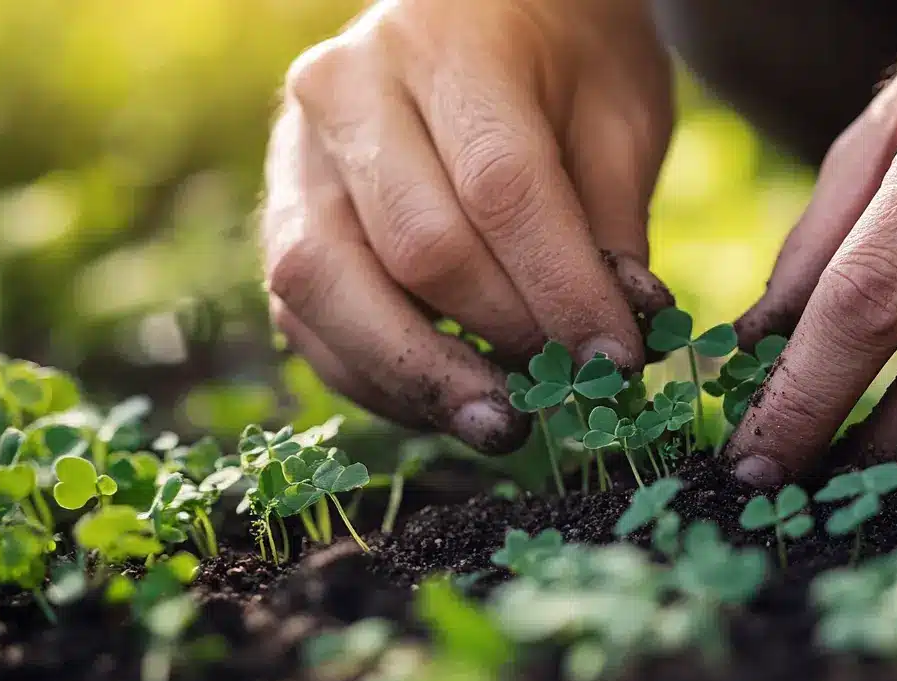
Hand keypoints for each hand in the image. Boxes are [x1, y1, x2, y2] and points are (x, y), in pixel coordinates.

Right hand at [261, 0, 672, 451]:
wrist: (480, 14)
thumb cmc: (565, 63)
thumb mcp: (617, 117)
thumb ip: (609, 227)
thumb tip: (606, 350)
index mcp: (446, 45)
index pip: (501, 188)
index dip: (561, 288)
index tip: (615, 358)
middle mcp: (349, 89)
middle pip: (418, 248)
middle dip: (502, 338)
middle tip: (568, 391)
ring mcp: (296, 153)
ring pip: (331, 290)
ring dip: (422, 376)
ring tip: (501, 424)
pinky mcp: (280, 214)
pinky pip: (307, 319)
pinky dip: (378, 376)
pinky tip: (447, 399)